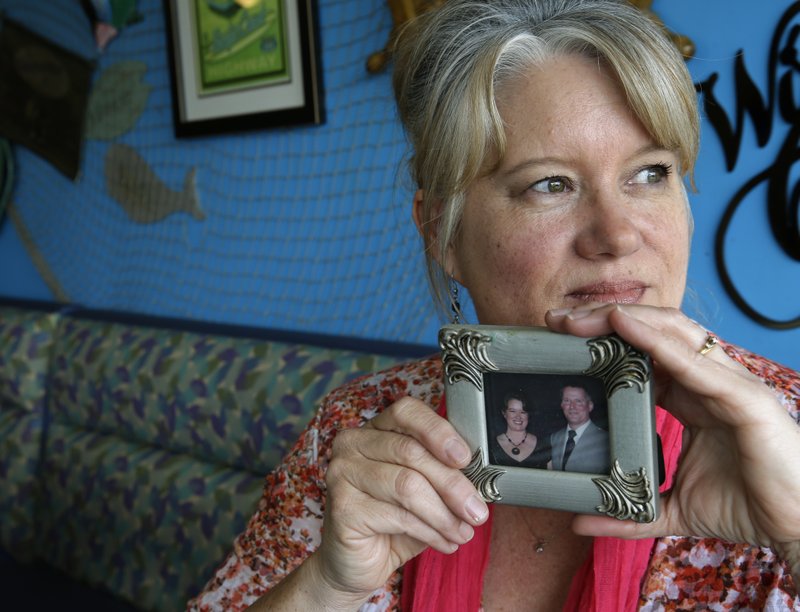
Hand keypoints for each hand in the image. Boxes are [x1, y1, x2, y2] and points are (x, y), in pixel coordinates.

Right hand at [312, 397, 488, 604]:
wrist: (358, 564)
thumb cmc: (393, 522)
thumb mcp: (424, 491)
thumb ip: (443, 475)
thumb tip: (480, 476)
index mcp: (374, 430)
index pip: (406, 412)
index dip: (437, 431)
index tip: (465, 457)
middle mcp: (352, 444)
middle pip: (411, 452)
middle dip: (452, 484)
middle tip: (477, 510)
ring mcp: (342, 473)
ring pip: (407, 485)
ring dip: (444, 514)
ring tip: (463, 532)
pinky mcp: (342, 507)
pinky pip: (397, 515)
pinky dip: (429, 532)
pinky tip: (444, 542)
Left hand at [545, 304, 799, 570]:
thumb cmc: (748, 506)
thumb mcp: (671, 509)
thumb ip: (628, 512)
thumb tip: (579, 520)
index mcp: (693, 398)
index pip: (642, 357)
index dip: (603, 343)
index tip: (560, 341)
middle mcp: (709, 381)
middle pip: (652, 335)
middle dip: (604, 322)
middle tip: (558, 321)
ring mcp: (729, 385)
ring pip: (673, 335)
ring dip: (624, 320)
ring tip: (582, 317)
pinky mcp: (746, 399)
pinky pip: (696, 363)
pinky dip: (657, 341)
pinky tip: (624, 326)